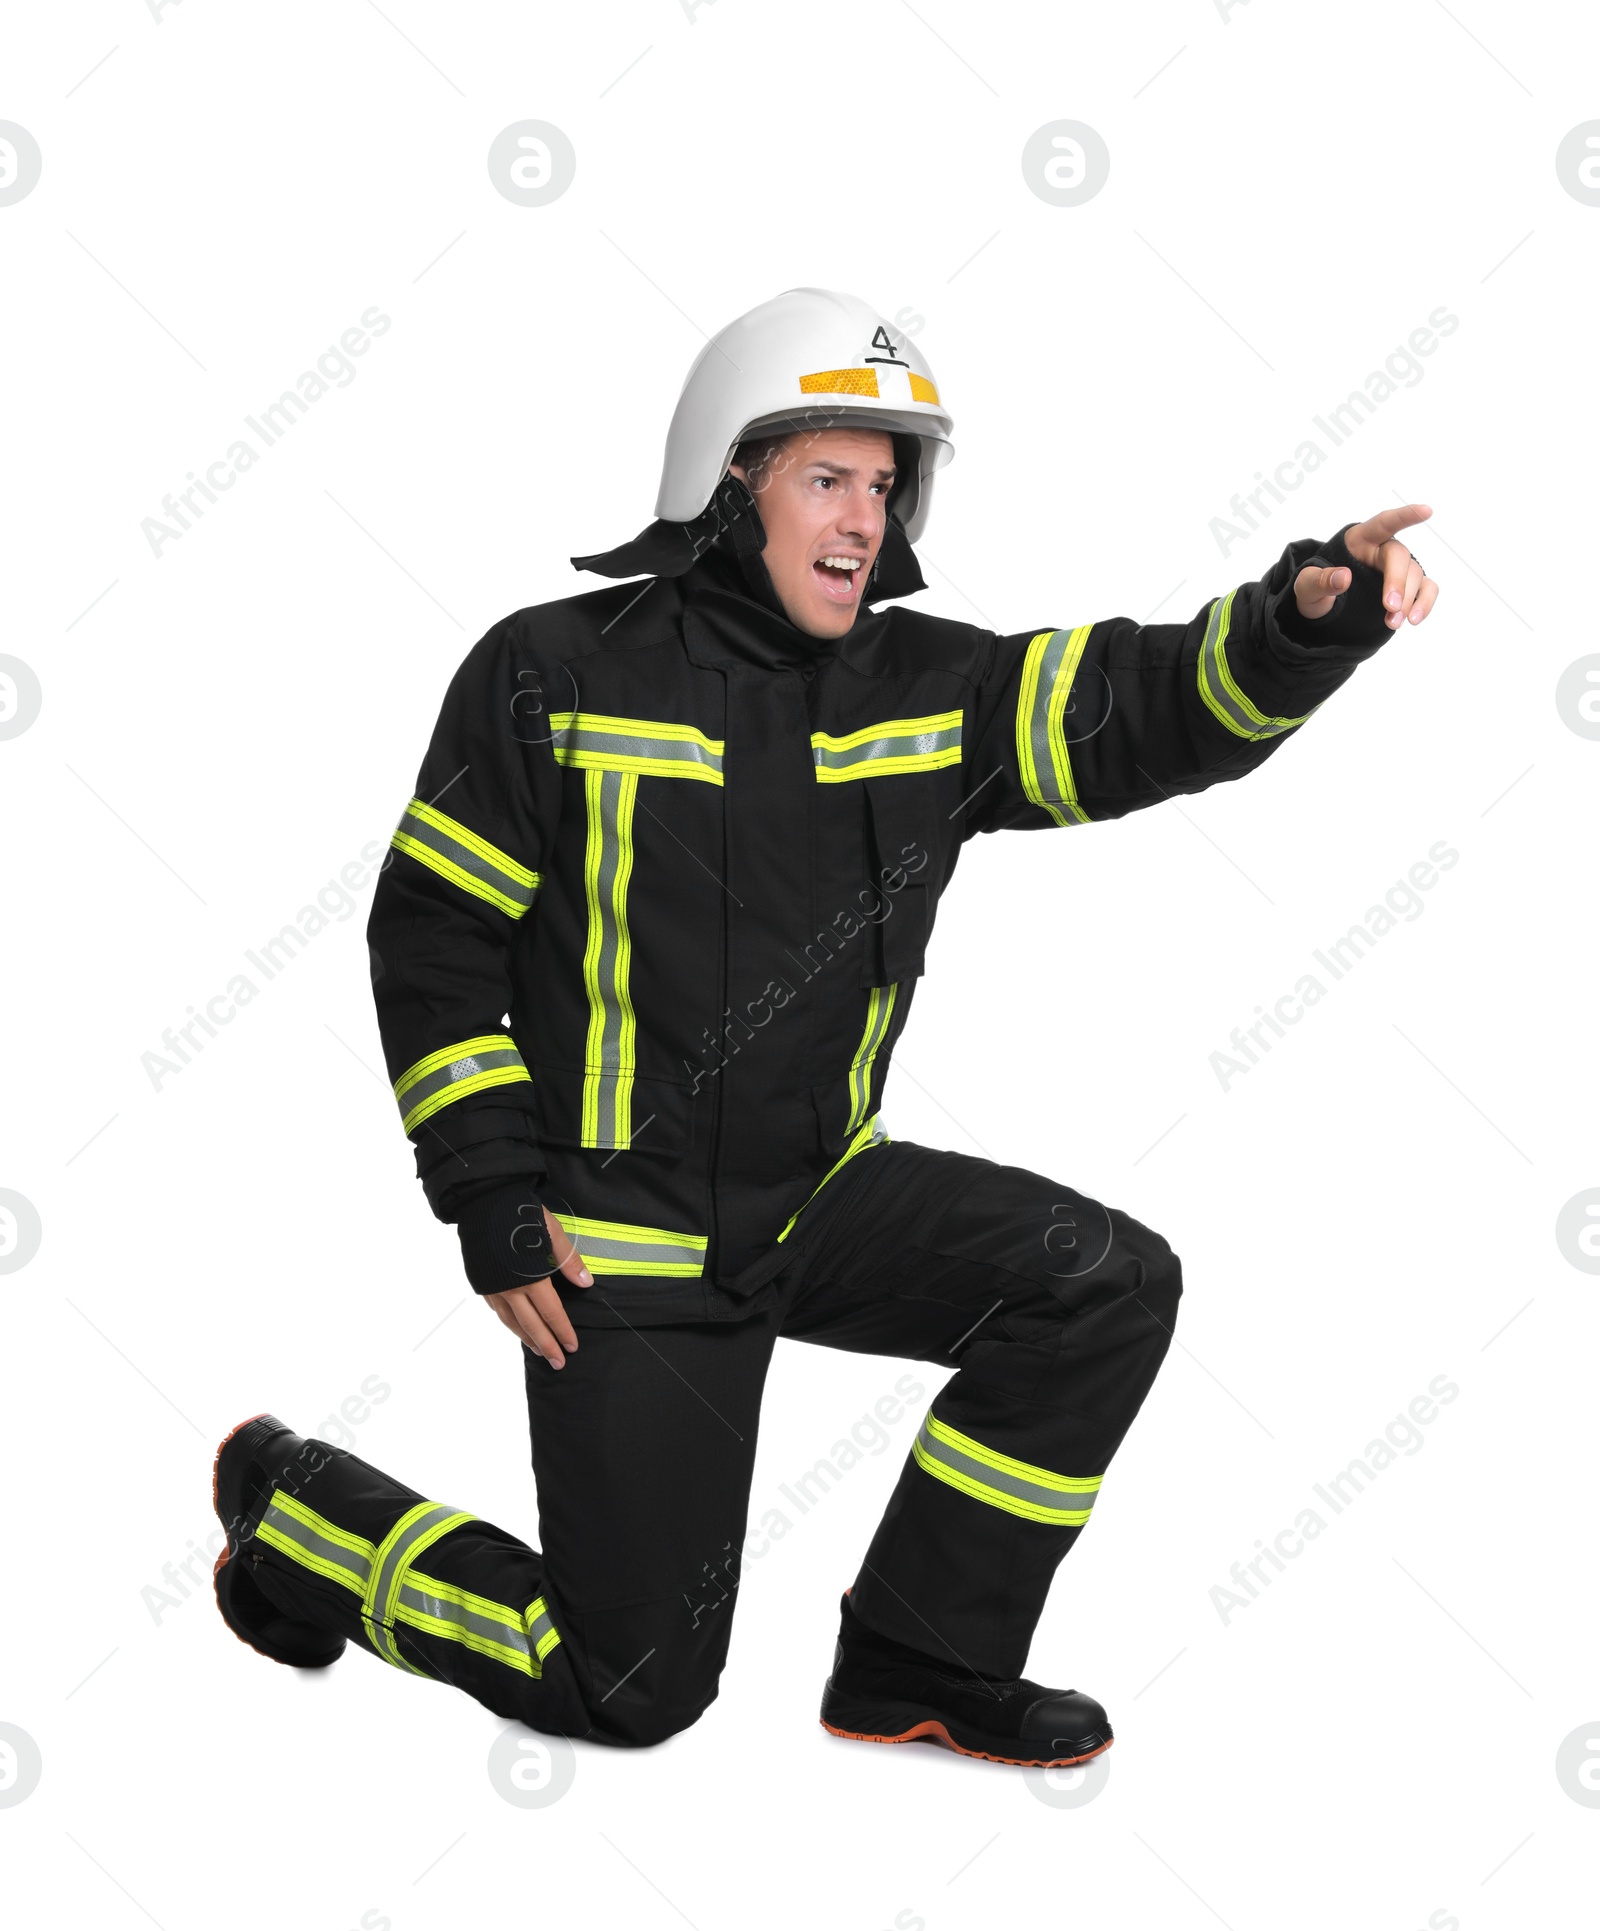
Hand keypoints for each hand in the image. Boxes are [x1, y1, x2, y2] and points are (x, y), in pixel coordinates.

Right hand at [484, 1206, 591, 1368]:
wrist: (483, 1201)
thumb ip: (568, 1260)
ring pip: (512, 1322)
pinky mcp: (482, 1283)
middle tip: (559, 1363)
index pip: (551, 1313)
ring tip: (540, 1351)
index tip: (572, 1346)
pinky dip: (510, 1324)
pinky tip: (517, 1328)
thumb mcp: (551, 1232)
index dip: (563, 1331)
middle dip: (547, 1346)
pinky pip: (498, 1312)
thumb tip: (586, 1283)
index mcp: (531, 1277)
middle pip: (531, 1325)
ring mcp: (493, 1288)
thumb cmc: (520, 1214)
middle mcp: (510, 1288)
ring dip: (527, 1339)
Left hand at [1293, 503, 1439, 629]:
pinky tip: (1414, 619)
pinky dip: (1424, 603)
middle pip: (1399, 556)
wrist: (1323, 610)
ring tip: (1393, 622)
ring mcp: (1396, 568)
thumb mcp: (1307, 587)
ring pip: (1414, 574)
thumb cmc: (1316, 589)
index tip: (1426, 511)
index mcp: (1358, 540)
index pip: (1383, 523)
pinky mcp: (1407, 588)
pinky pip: (1426, 589)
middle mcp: (1382, 549)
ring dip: (1408, 600)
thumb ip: (1320, 581)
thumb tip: (1344, 576)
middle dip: (1397, 581)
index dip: (1404, 516)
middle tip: (1391, 607)